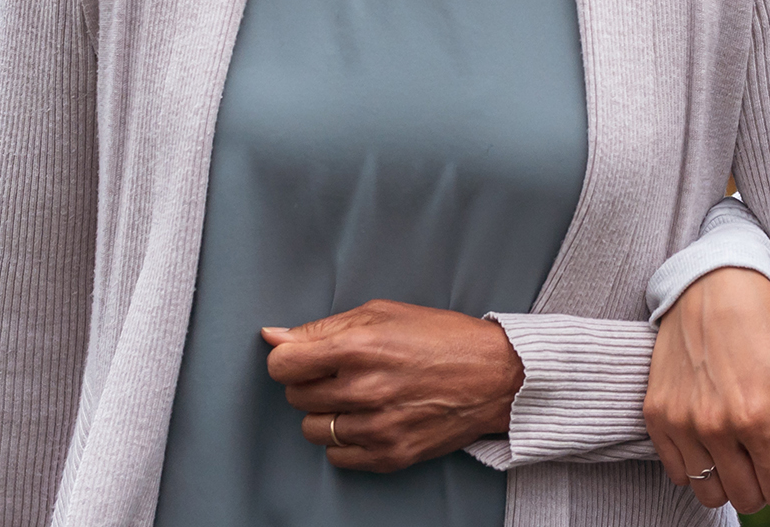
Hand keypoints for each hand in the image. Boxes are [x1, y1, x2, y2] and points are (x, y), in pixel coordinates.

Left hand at [261, 300, 525, 474]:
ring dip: (328, 414)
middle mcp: (364, 388)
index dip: (289, 360)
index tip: (303, 359)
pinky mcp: (390, 454)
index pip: (282, 365)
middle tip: (344, 374)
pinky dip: (346, 441)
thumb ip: (324, 328)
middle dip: (312, 384)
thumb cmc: (443, 338)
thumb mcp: (384, 313)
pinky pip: (337, 457)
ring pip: (313, 430)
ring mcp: (376, 426)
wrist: (496, 376)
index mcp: (358, 346)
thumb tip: (273, 337)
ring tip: (359, 398)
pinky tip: (370, 420)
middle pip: (296, 397)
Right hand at [644, 267, 769, 513]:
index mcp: (757, 416)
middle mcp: (714, 425)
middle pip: (747, 498)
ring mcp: (680, 422)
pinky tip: (712, 437)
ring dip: (731, 480)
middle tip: (769, 446)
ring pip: (710, 494)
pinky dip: (698, 468)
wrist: (714, 283)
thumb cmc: (767, 327)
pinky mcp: (656, 416)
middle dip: (766, 482)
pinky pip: (677, 475)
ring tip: (741, 444)